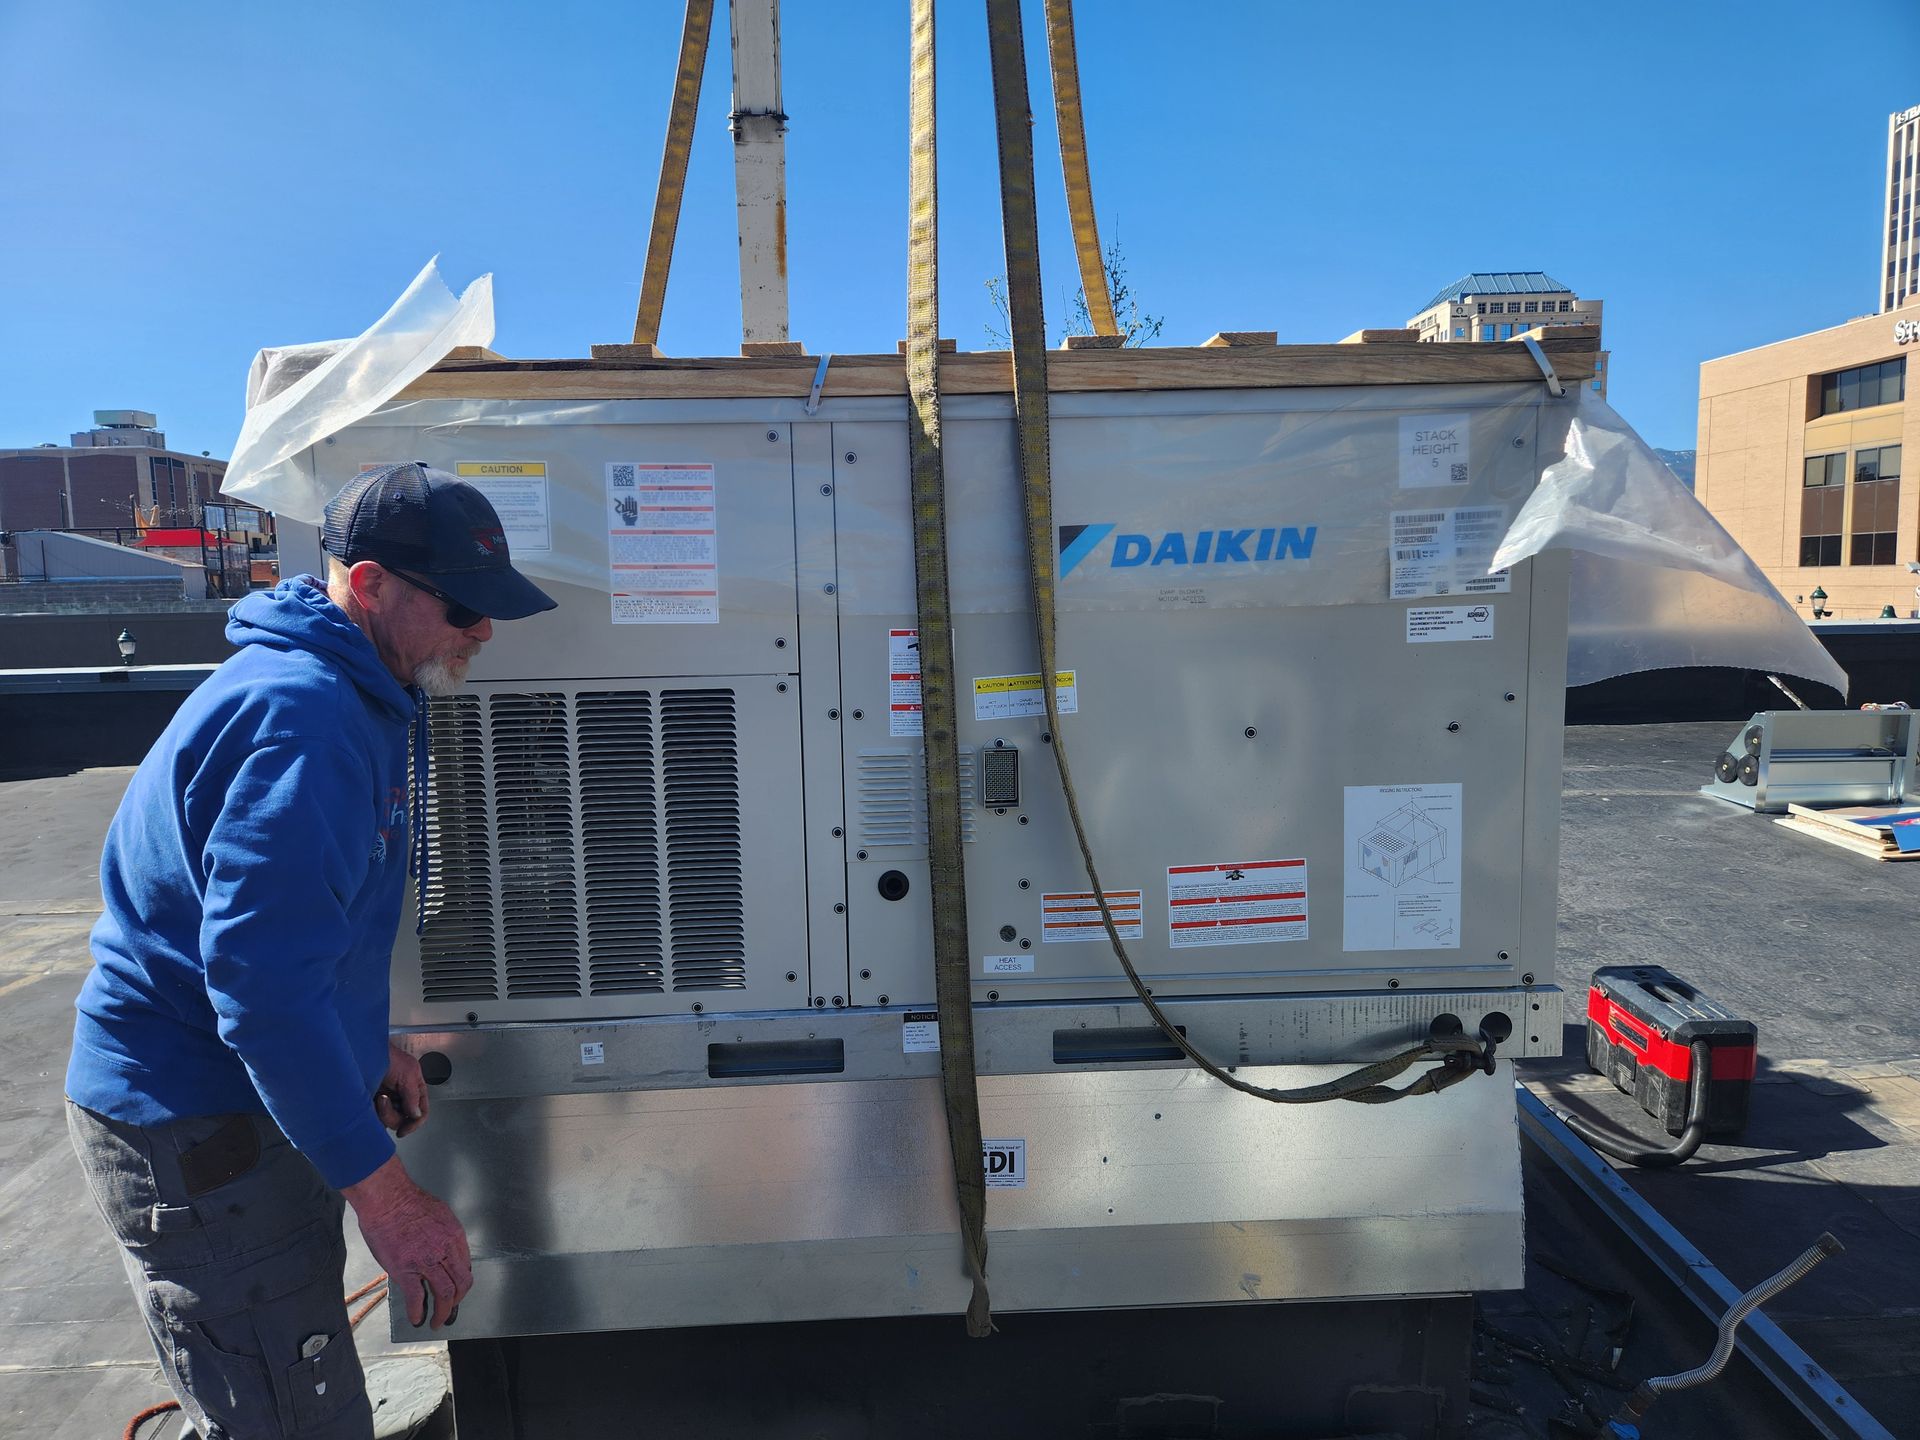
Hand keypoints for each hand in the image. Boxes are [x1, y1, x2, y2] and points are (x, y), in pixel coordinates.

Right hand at [342, 1155, 471, 1328]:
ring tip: (438, 1322)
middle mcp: (445, 1250)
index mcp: (454, 1235)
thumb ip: (444, 1234)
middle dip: (457, 1301)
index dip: (461, 1281)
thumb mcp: (439, 1213)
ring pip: (445, 1294)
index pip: (465, 1265)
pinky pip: (416, 1297)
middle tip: (451, 1311)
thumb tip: (442, 1249)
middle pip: (461, 1283)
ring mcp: (426, 1261)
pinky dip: (418, 1312)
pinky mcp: (405, 1270)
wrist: (387, 1198)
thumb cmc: (408, 1201)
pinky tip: (417, 1319)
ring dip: (443, 1313)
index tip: (456, 1289)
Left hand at [374, 1042, 427, 1137]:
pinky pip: (375, 1118)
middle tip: (384, 1100)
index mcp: (416, 1088)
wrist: (363, 1052)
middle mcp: (403, 1096)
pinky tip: (370, 1100)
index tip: (404, 1130)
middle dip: (393, 1113)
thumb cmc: (387, 1056)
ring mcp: (388, 1100)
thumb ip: (414, 1096)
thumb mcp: (408, 1074)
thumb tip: (416, 1115)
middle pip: (404, 1119)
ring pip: (389, 1120)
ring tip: (377, 1096)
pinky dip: (372, 1113)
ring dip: (382, 1111)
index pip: (422, 1112)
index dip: (415, 1122)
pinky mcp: (373, 1103)